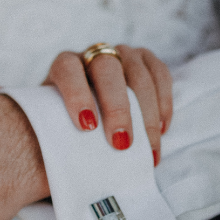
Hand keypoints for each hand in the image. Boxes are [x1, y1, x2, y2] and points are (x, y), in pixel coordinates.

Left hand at [45, 44, 172, 164]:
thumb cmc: (67, 133)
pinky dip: (164, 102)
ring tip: (149, 148)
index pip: (67, 69)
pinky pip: (160, 74)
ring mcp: (121, 55)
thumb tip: (65, 164)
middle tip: (122, 144)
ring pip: (138, 72)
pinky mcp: (145, 61)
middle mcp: (92, 56)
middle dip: (117, 107)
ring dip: (146, 112)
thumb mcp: (55, 134)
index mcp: (63, 68)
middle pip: (107, 68)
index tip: (87, 127)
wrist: (85, 127)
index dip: (76, 94)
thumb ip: (58, 138)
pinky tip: (161, 130)